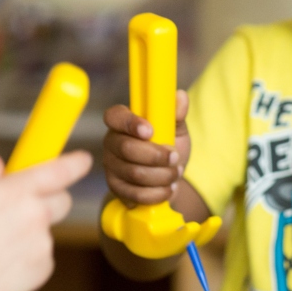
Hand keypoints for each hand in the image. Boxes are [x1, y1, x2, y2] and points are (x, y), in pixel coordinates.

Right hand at [0, 151, 92, 290]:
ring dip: (31, 234)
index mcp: (18, 191)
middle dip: (51, 201)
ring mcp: (44, 242)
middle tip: (27, 208)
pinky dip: (28, 258)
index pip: (60, 171)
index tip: (83, 160)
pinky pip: (42, 257)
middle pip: (63, 201)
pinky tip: (3, 263)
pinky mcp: (45, 267)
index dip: (76, 163)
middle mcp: (37, 214)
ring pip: (47, 232)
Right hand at [103, 89, 189, 205]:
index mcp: (122, 122)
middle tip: (176, 158)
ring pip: (134, 174)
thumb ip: (176, 114)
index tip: (150, 131)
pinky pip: (135, 194)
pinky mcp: (116, 189)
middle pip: (127, 149)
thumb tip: (180, 96)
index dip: (130, 123)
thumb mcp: (176, 130)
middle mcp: (112, 143)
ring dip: (162, 175)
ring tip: (176, 173)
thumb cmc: (169, 148)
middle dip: (157, 156)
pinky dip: (158, 193)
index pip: (115, 116)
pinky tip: (168, 188)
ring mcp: (111, 167)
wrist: (169, 179)